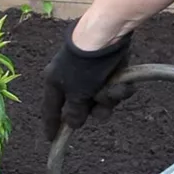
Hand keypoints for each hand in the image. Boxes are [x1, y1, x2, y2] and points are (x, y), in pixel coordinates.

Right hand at [41, 21, 133, 140]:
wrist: (106, 35)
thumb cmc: (83, 66)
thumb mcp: (76, 94)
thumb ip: (74, 112)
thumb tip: (72, 124)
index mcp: (55, 83)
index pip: (50, 109)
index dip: (52, 125)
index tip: (50, 138)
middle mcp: (71, 80)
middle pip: (82, 107)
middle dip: (94, 109)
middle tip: (99, 107)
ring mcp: (91, 75)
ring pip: (101, 100)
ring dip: (109, 99)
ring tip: (112, 88)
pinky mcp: (108, 69)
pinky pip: (113, 89)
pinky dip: (119, 88)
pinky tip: (123, 82)